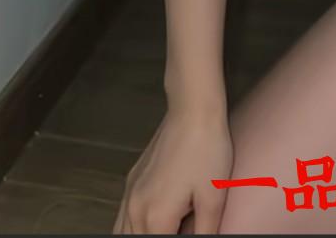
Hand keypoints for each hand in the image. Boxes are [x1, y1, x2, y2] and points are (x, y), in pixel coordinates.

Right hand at [114, 106, 232, 233]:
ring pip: (122, 235)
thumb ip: (204, 232)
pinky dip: (132, 229)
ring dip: (142, 236)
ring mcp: (129, 195)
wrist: (193, 110)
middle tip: (180, 228)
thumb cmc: (206, 149)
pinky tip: (151, 226)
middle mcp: (135, 209)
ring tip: (169, 227)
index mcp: (155, 218)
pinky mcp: (131, 182)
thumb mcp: (213, 198)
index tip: (187, 232)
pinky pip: (122, 220)